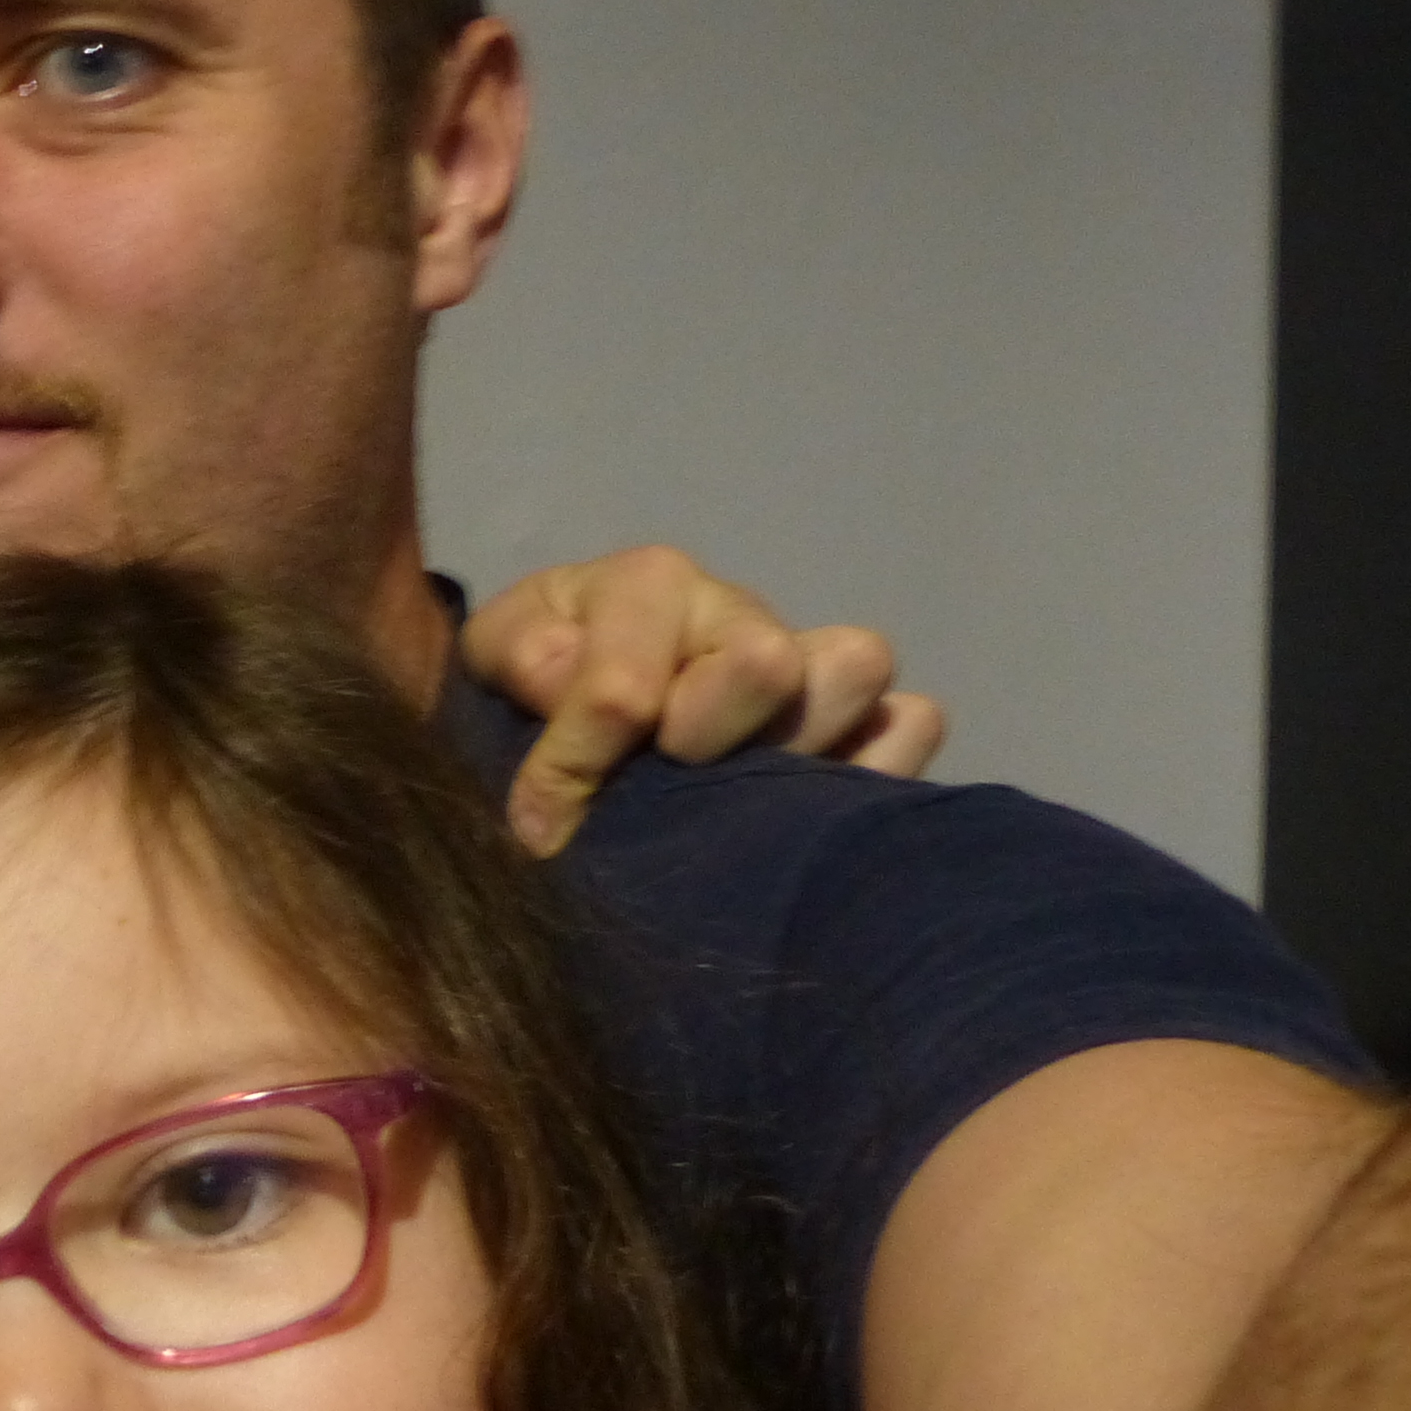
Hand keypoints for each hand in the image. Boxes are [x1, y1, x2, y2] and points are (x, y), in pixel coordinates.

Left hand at [463, 546, 947, 854]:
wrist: (581, 699)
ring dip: (792, 749)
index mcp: (648, 586)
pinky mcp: (863, 723)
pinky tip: (810, 809)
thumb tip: (567, 685)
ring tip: (734, 792)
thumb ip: (521, 658)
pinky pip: (910, 725)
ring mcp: (810, 666)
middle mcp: (739, 615)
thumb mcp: (499, 656)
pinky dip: (873, 770)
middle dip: (704, 740)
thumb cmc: (539, 671)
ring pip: (853, 672)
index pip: (626, 688)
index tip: (540, 825)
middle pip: (765, 665)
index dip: (579, 762)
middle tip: (664, 775)